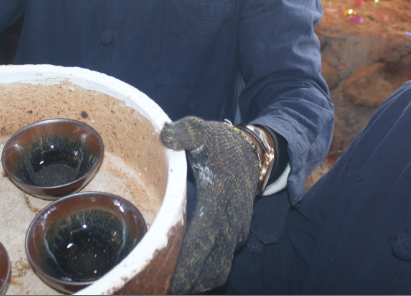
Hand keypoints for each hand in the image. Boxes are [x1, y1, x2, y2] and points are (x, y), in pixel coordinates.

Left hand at [160, 117, 259, 293]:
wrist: (254, 153)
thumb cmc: (221, 144)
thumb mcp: (203, 131)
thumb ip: (185, 132)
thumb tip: (166, 135)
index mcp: (219, 200)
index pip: (202, 242)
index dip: (186, 264)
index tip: (167, 278)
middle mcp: (231, 223)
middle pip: (212, 268)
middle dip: (188, 282)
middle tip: (157, 285)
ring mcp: (236, 233)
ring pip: (218, 271)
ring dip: (197, 281)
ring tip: (169, 284)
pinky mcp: (236, 237)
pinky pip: (221, 264)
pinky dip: (204, 273)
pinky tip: (183, 274)